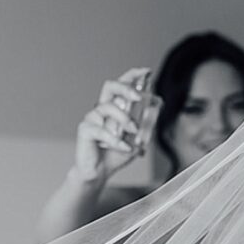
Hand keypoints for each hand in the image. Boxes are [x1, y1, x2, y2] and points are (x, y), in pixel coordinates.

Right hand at [72, 68, 149, 182]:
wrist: (100, 173)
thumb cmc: (116, 154)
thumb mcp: (138, 139)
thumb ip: (147, 123)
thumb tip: (158, 105)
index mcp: (115, 107)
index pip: (122, 85)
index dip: (133, 75)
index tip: (146, 71)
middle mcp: (102, 109)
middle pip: (110, 86)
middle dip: (125, 88)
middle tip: (138, 97)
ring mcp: (93, 118)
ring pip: (107, 107)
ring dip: (124, 119)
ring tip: (133, 133)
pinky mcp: (85, 130)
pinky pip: (101, 130)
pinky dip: (116, 140)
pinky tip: (124, 147)